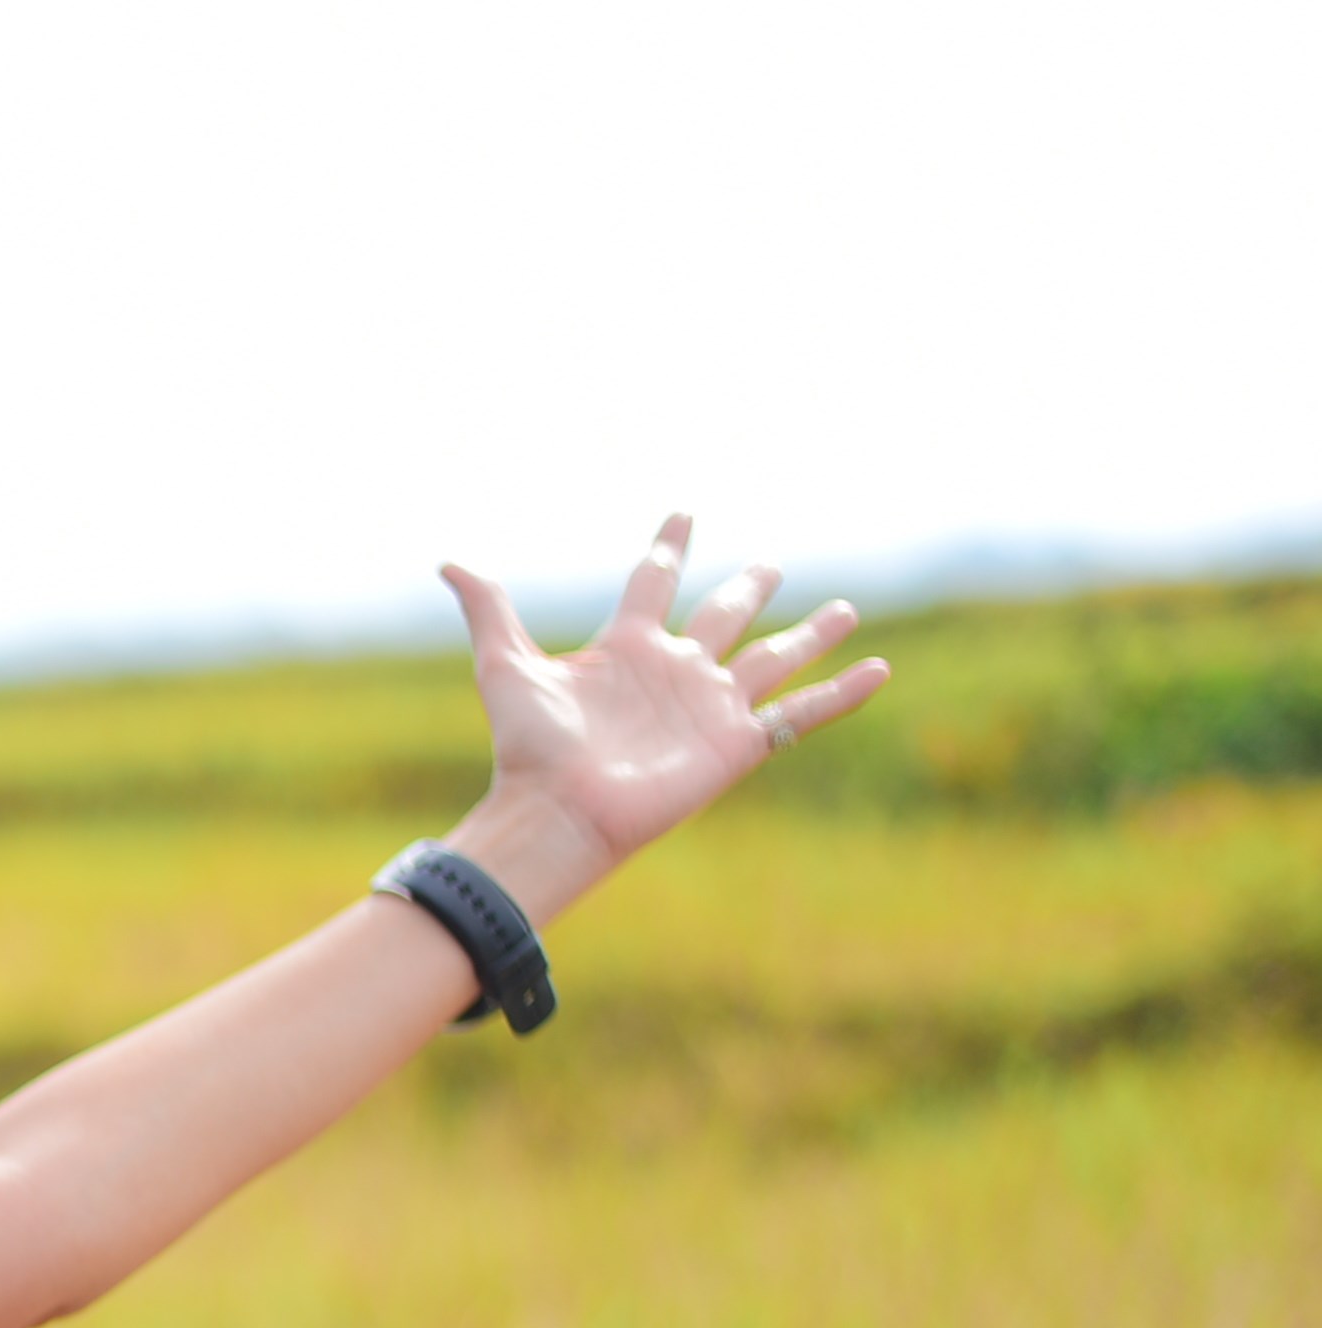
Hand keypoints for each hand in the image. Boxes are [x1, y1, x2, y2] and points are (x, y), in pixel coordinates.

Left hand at [438, 514, 892, 912]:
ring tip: (845, 609)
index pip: (655, 582)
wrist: (558, 811)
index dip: (669, 548)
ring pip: (775, 657)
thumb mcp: (505, 666)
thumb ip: (489, 610)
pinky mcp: (738, 743)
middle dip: (749, 589)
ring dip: (811, 633)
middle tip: (773, 564)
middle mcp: (675, 670)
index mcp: (626, 647)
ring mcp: (710, 706)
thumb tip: (448, 559)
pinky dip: (842, 692)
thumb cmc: (530, 747)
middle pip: (724, 616)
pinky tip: (879, 670)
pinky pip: (803, 712)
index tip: (684, 516)